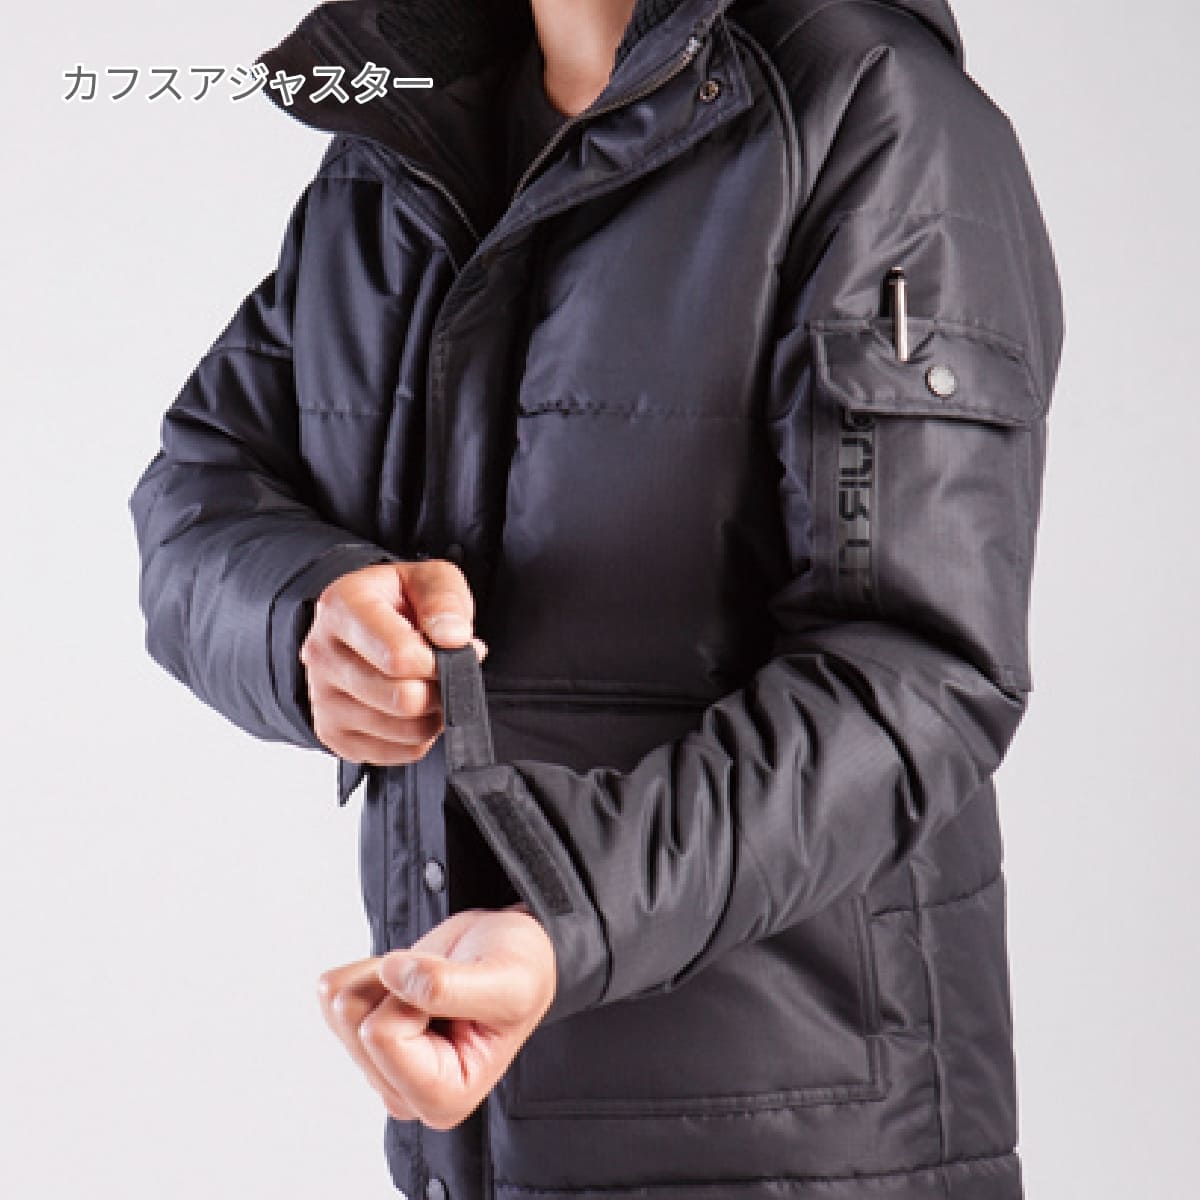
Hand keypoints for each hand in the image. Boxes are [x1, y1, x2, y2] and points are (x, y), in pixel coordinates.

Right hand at [299, 559, 485, 764]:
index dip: (439, 660)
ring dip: (433, 712)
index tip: (450, 648)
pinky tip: (414, 708)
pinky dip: (420, 735)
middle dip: (439, 687)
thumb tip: (454, 638)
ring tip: (429, 685)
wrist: (361, 624)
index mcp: (341, 608)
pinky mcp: (334, 735)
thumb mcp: (427, 578)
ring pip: (405, 730)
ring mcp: (322, 700)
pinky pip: (400, 753)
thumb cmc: (397, 601)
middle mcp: (322, 655)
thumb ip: (444, 600)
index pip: (399, 657)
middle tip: (442, 670)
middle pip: (403, 699)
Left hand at [316, 906, 556, 1128]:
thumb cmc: (520, 973)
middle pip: (354, 1022)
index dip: (414, 997)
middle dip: (398, 987)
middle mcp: (404, 1093)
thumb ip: (448, 986)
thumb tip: (390, 974)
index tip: (457, 994)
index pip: (382, 1036)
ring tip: (431, 982)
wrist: (510, 951)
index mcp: (444, 1097)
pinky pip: (331, 989)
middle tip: (446, 986)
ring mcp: (379, 1068)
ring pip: (339, 1004)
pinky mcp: (360, 1039)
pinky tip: (409, 982)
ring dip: (386, 976)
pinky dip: (371, 969)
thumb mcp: (506, 981)